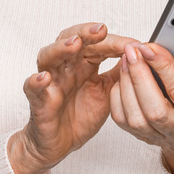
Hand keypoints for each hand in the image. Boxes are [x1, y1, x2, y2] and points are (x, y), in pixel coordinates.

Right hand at [8, 22, 129, 173]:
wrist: (59, 143)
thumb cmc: (79, 115)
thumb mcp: (108, 92)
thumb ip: (121, 73)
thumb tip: (141, 54)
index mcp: (83, 63)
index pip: (97, 44)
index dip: (115, 42)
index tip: (135, 45)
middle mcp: (65, 67)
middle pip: (71, 41)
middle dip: (85, 34)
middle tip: (101, 30)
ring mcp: (50, 82)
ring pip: (49, 57)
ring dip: (60, 48)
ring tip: (73, 44)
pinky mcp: (39, 101)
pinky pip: (32, 88)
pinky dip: (36, 82)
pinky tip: (44, 78)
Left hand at [110, 37, 173, 173]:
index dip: (165, 68)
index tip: (150, 46)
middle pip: (155, 109)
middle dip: (140, 76)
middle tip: (133, 50)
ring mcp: (158, 137)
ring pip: (135, 117)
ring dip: (127, 84)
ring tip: (126, 58)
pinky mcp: (140, 137)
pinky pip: (122, 120)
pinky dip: (118, 96)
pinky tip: (122, 76)